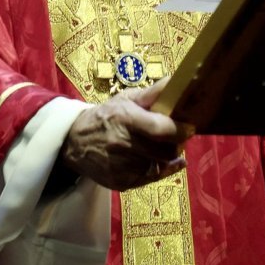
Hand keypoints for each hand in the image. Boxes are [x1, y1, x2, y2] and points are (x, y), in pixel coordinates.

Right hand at [60, 78, 188, 190]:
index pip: (160, 129)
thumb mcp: (125, 99)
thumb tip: (177, 82)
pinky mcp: (121, 183)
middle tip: (176, 138)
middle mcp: (122, 144)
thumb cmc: (106, 116)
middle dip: (176, 145)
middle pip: (165, 151)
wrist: (74, 142)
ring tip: (162, 147)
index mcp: (125, 119)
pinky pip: (151, 178)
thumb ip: (152, 93)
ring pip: (159, 165)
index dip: (179, 130)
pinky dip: (158, 169)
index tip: (189, 127)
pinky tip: (157, 160)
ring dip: (166, 157)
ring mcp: (121, 167)